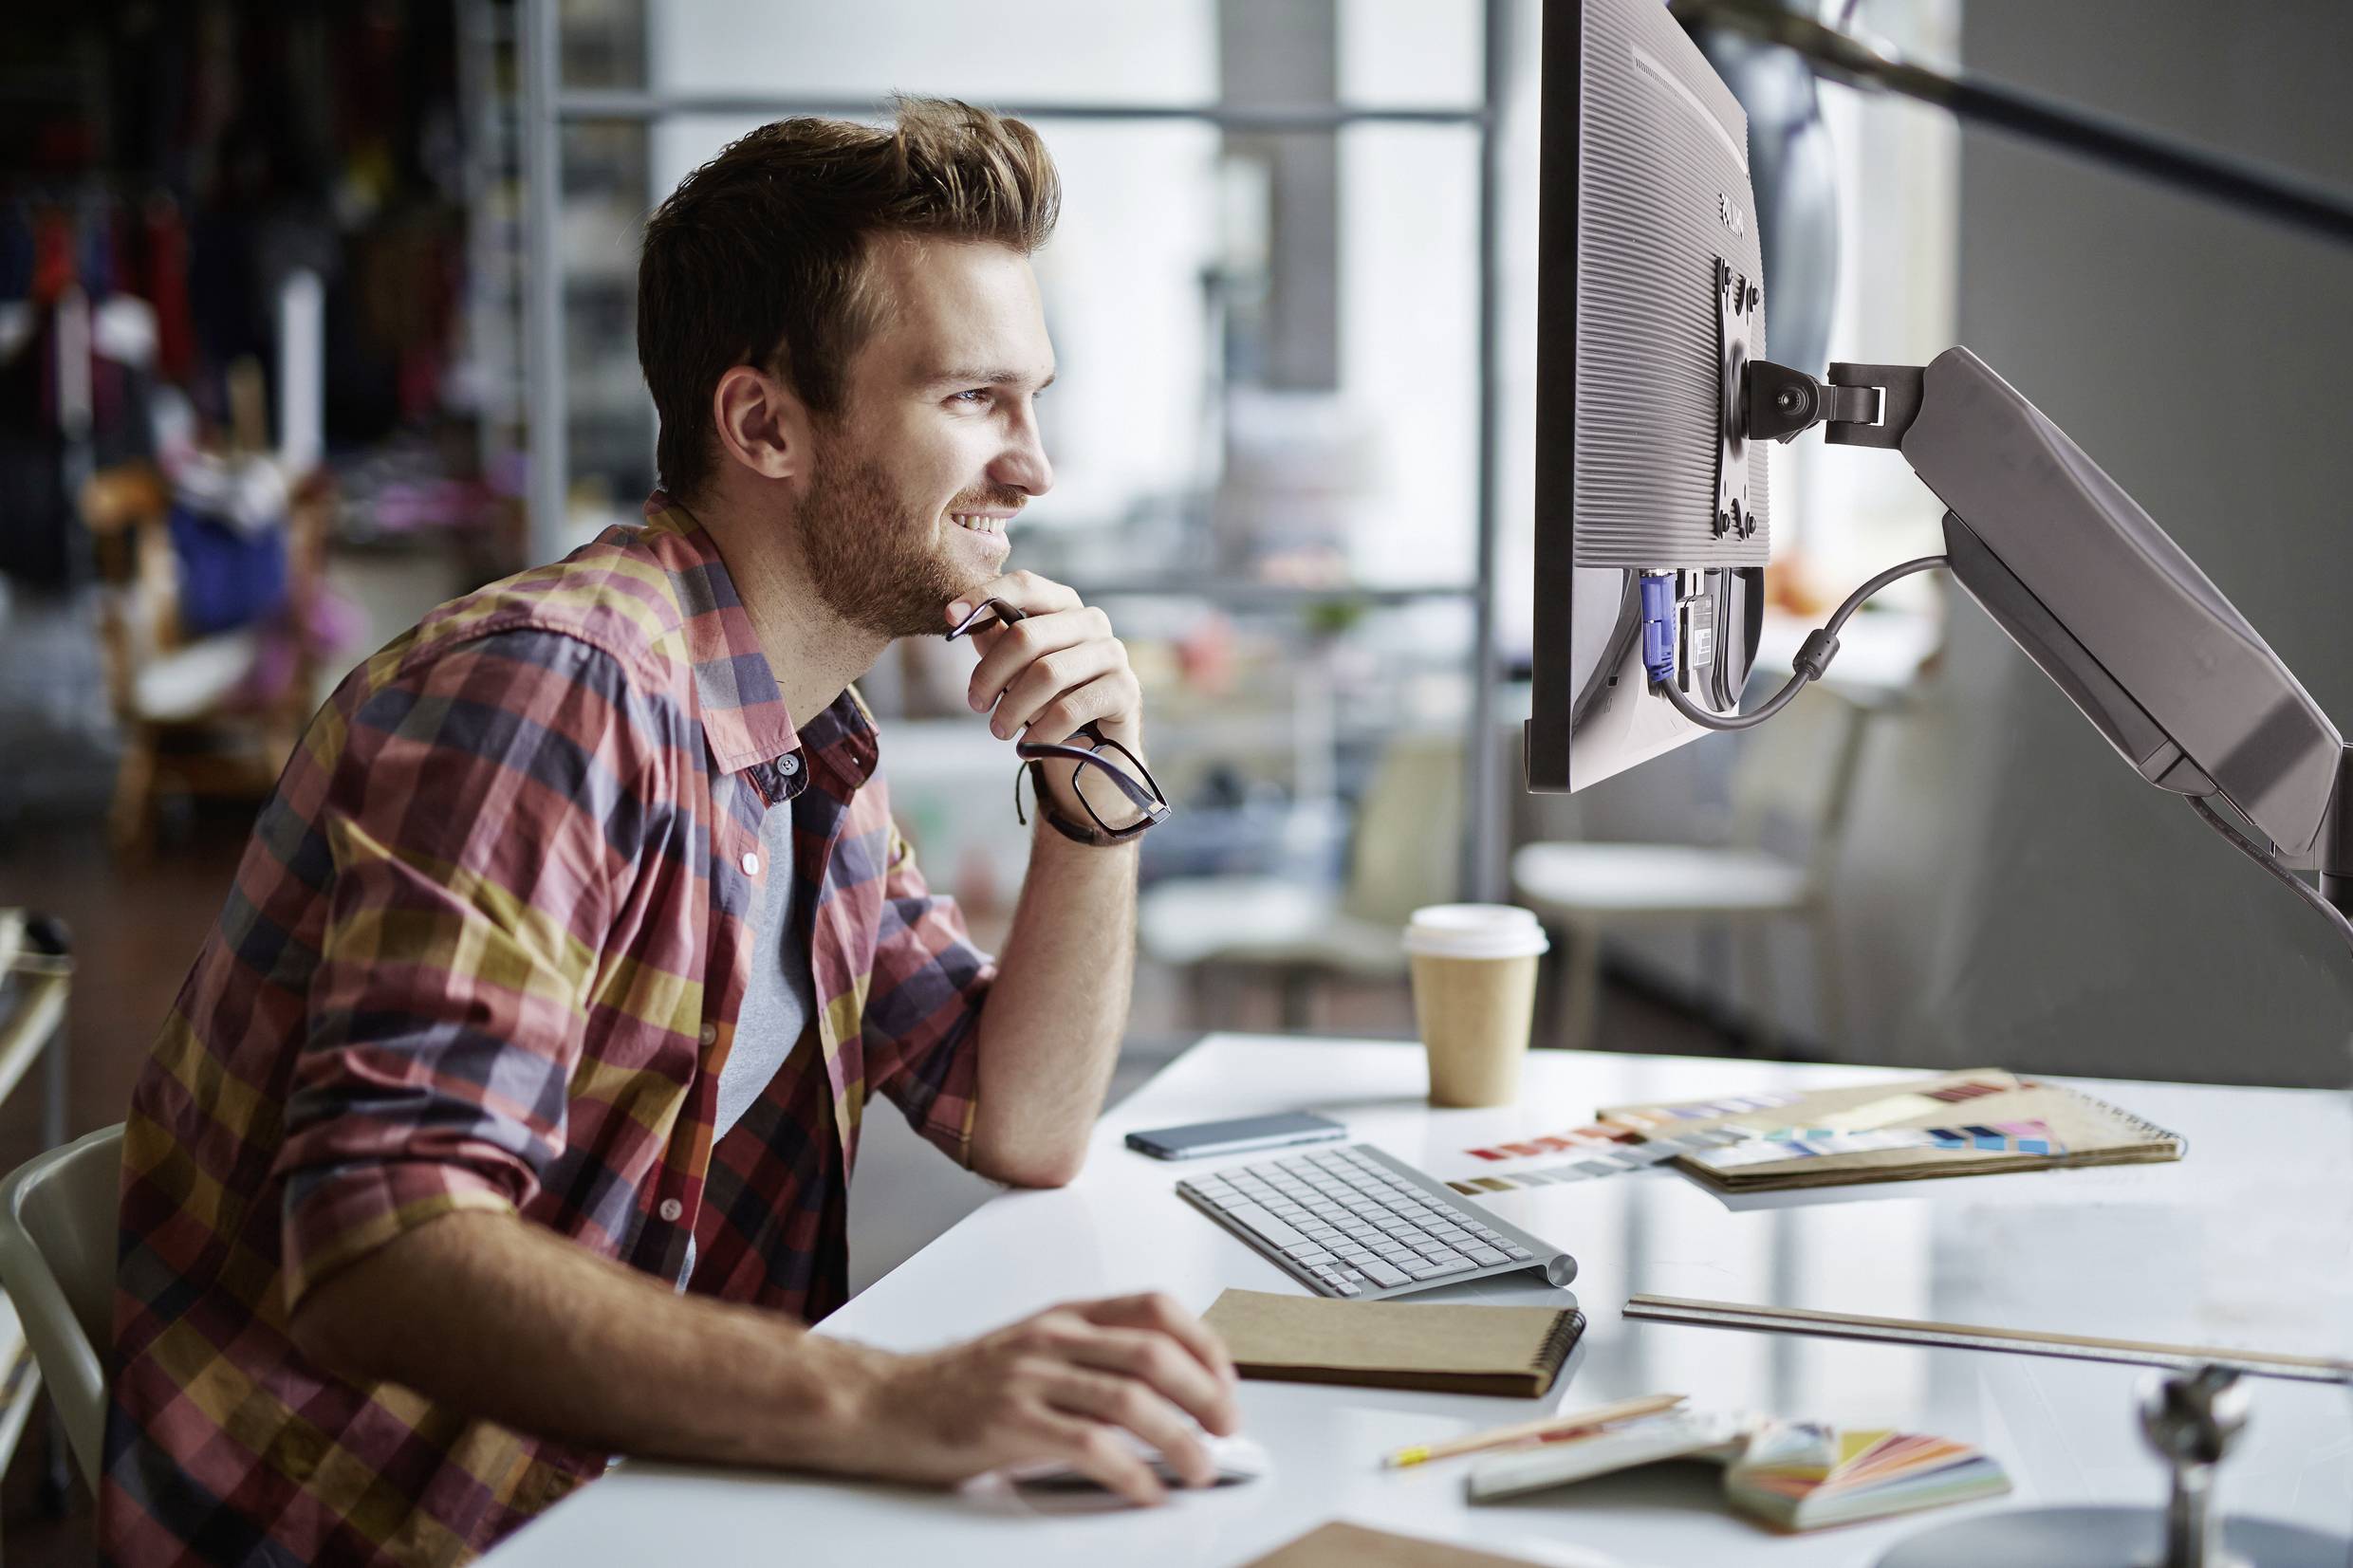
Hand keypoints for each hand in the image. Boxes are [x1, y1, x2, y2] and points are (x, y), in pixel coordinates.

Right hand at [834, 1292, 1239, 1505]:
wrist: (883, 1403)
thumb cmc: (961, 1386)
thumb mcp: (1034, 1350)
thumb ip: (1092, 1357)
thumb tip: (1167, 1391)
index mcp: (1065, 1317)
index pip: (1156, 1308)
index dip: (1205, 1345)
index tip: (1227, 1385)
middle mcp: (1052, 1338)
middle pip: (1154, 1353)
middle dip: (1206, 1394)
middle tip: (1226, 1432)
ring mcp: (1030, 1379)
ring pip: (1129, 1399)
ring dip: (1179, 1439)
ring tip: (1199, 1469)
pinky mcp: (1008, 1424)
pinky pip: (1087, 1445)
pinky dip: (1129, 1473)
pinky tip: (1145, 1491)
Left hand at [947, 572, 1148, 824]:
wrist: (1096, 750)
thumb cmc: (1050, 700)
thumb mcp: (1016, 669)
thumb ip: (995, 639)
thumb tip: (962, 619)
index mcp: (1063, 605)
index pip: (1024, 585)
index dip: (983, 596)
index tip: (949, 618)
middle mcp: (1091, 621)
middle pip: (1027, 636)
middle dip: (991, 673)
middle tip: (976, 704)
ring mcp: (1112, 653)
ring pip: (1047, 674)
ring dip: (1013, 708)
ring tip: (999, 731)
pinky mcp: (1125, 689)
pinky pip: (1070, 708)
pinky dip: (1041, 731)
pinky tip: (1028, 746)